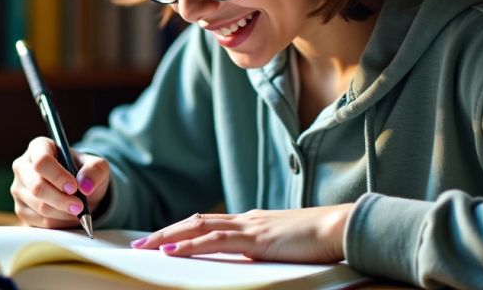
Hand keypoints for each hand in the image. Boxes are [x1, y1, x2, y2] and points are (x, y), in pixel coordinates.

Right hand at [11, 136, 110, 228]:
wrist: (78, 191)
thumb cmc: (84, 172)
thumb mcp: (96, 166)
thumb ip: (95, 170)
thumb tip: (85, 185)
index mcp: (39, 147)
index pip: (42, 161)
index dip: (58, 176)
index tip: (74, 187)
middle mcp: (23, 166)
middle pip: (37, 187)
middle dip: (61, 199)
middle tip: (80, 206)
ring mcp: (19, 189)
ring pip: (40, 207)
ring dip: (63, 213)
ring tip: (78, 210)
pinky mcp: (21, 209)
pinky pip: (39, 221)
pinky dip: (59, 223)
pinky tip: (68, 215)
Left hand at [131, 204, 355, 263]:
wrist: (343, 228)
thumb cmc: (321, 241)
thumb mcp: (285, 247)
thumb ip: (264, 250)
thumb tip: (248, 262)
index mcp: (251, 221)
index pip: (206, 222)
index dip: (180, 230)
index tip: (159, 240)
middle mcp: (245, 219)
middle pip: (194, 222)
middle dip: (164, 233)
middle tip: (139, 245)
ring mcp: (249, 226)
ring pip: (197, 227)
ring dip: (168, 237)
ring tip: (145, 248)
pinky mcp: (256, 238)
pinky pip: (214, 240)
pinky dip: (189, 245)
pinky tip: (171, 251)